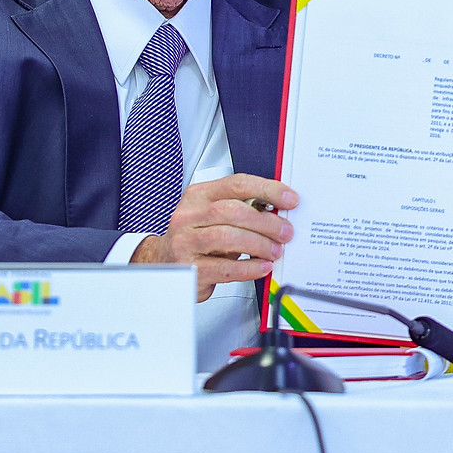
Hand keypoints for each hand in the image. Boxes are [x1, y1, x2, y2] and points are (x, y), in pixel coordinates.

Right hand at [130, 173, 298, 301]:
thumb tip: (279, 210)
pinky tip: (261, 266)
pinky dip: (248, 268)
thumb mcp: (213, 215)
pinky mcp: (188, 269)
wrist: (163, 263)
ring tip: (275, 250)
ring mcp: (185, 242)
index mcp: (199, 195)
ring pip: (226, 237)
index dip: (267, 190)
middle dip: (265, 222)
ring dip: (259, 244)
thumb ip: (240, 208)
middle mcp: (189, 215)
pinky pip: (223, 268)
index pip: (237, 184)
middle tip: (285, 231)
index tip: (289, 199)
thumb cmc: (196, 236)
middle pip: (232, 211)